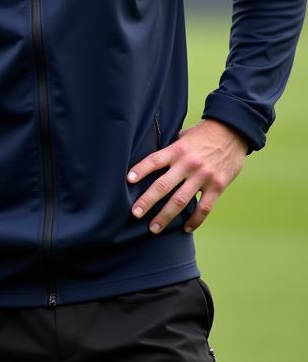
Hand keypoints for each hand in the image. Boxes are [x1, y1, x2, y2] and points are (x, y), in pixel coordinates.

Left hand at [128, 119, 247, 233]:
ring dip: (165, 216)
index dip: (140, 170)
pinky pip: (204, 208)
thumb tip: (150, 164)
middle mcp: (188, 164)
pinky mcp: (218, 186)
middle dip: (147, 201)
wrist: (232, 133)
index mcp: (177, 150)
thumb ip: (169, 151)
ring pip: (180, 200)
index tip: (128, 180)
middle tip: (135, 213)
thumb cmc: (202, 135)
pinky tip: (185, 228)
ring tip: (154, 228)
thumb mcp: (182, 137)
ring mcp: (203, 176)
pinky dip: (195, 220)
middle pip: (163, 185)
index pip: (154, 160)